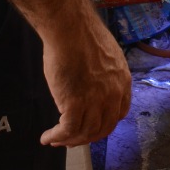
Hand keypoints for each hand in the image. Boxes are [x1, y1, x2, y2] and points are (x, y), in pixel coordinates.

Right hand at [39, 14, 132, 145]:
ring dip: (69, 140)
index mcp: (123, 81)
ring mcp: (95, 101)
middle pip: (103, 128)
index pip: (119, 113)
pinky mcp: (75, 104)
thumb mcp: (106, 56)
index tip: (92, 126)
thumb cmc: (82, 35)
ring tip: (56, 139)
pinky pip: (67, 130)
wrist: (70, 28)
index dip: (104, 123)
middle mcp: (113, 94)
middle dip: (87, 137)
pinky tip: (47, 137)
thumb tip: (92, 83)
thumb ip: (104, 74)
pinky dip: (56, 137)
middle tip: (72, 139)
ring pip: (85, 133)